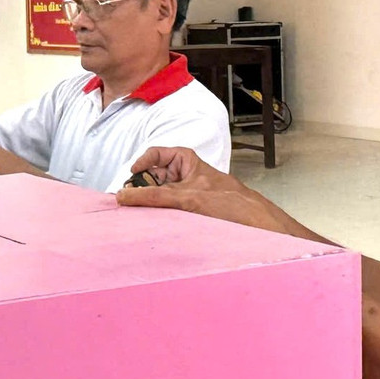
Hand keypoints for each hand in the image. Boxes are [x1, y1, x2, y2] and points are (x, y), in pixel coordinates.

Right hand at [116, 147, 302, 235]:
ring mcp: (184, 193)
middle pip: (152, 177)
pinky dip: (159, 215)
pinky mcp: (188, 210)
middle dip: (141, 188)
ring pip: (158, 195)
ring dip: (150, 204)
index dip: (140, 165)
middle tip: (132, 201)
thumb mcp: (187, 197)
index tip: (130, 178)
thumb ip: (155, 196)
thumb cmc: (230, 202)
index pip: (153, 155)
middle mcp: (183, 175)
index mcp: (184, 160)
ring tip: (144, 214)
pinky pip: (166, 210)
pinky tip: (157, 222)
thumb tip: (126, 195)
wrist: (253, 222)